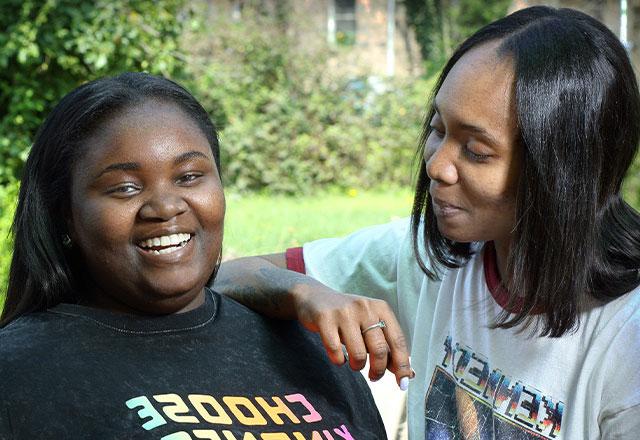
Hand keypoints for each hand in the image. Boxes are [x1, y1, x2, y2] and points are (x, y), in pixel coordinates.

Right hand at [293, 285, 413, 388]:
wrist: (315, 298)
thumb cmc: (348, 316)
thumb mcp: (370, 325)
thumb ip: (388, 346)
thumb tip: (408, 374)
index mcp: (381, 308)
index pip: (398, 340)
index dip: (402, 365)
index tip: (402, 383)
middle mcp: (365, 308)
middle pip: (379, 350)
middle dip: (378, 370)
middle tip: (374, 376)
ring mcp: (344, 312)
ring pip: (358, 354)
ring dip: (357, 366)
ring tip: (354, 363)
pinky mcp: (325, 319)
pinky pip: (335, 352)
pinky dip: (338, 361)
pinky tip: (338, 357)